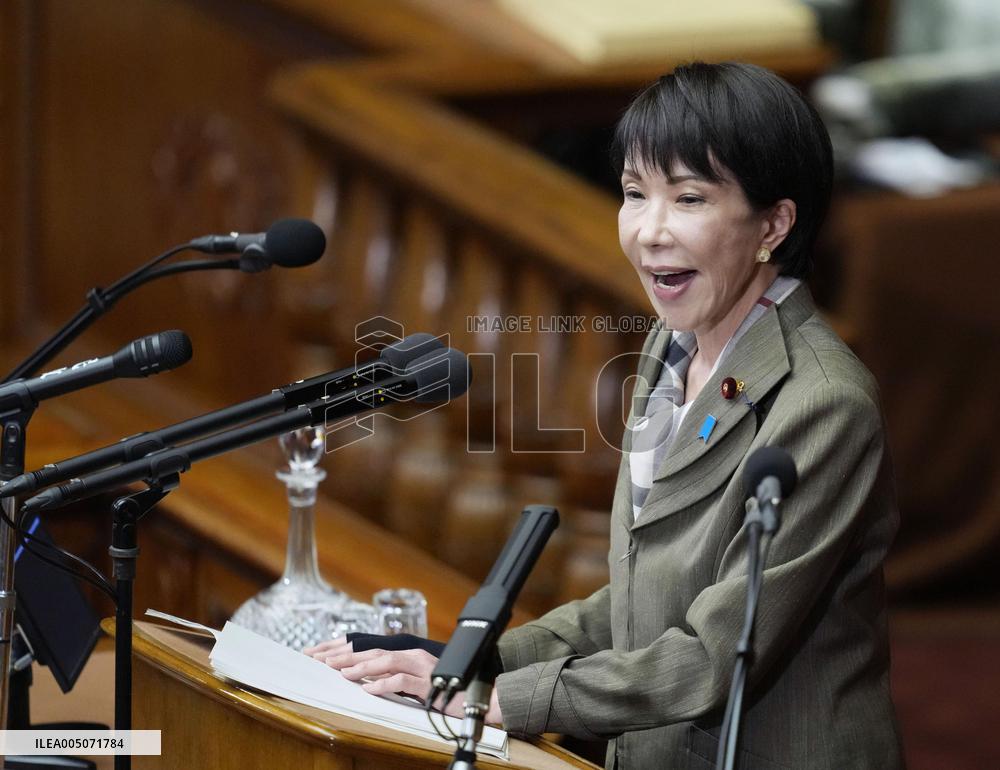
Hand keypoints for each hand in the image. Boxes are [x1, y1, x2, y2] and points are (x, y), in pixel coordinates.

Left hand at [304, 637, 502, 723]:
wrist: (478, 697)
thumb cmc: (445, 690)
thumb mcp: (414, 682)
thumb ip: (393, 677)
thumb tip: (365, 680)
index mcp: (408, 654)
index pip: (372, 648)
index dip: (347, 650)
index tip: (324, 655)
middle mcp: (413, 655)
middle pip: (375, 651)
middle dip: (347, 656)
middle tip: (324, 661)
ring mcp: (422, 667)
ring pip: (387, 661)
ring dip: (363, 667)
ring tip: (343, 673)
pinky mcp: (429, 682)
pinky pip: (403, 680)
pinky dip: (384, 684)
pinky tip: (369, 689)